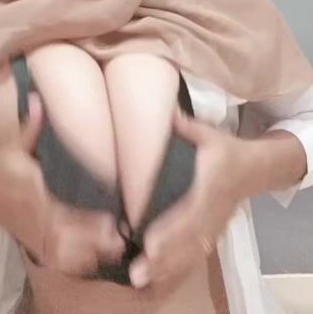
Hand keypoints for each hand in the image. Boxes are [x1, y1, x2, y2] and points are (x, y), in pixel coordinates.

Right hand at [0, 93, 123, 274]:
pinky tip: (104, 257)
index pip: (54, 200)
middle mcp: (35, 213)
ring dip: (90, 250)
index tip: (107, 209)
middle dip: (91, 233)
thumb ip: (30, 126)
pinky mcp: (40, 246)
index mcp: (30, 186)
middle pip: (65, 229)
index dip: (79, 210)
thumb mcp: (13, 145)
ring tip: (119, 244)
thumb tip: (38, 99)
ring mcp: (37, 233)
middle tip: (121, 228)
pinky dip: (80, 263)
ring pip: (65, 249)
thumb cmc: (3, 168)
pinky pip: (61, 261)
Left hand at [129, 109, 251, 291]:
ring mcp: (212, 226)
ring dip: (166, 268)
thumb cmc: (224, 149)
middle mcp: (211, 211)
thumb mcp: (208, 133)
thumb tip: (164, 112)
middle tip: (137, 271)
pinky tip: (154, 276)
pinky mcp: (210, 234)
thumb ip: (184, 125)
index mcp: (209, 186)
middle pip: (187, 240)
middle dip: (163, 257)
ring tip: (139, 277)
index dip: (171, 229)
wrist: (252, 169)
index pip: (190, 212)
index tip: (149, 243)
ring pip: (189, 253)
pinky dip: (175, 268)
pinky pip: (193, 255)